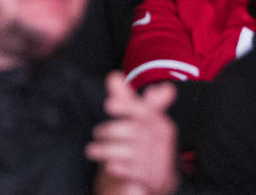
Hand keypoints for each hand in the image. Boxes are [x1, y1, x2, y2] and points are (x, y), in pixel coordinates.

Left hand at [88, 72, 178, 194]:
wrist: (158, 177)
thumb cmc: (142, 141)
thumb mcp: (135, 119)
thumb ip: (125, 98)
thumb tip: (114, 76)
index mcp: (159, 121)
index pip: (144, 109)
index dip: (126, 105)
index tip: (108, 104)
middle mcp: (162, 139)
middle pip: (134, 130)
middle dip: (111, 130)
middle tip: (97, 132)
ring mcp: (160, 159)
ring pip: (130, 152)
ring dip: (108, 150)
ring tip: (93, 150)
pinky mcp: (154, 179)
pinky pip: (134, 172)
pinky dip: (119, 167)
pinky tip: (110, 165)